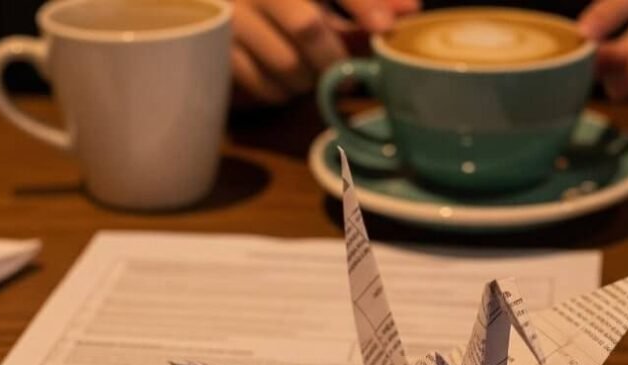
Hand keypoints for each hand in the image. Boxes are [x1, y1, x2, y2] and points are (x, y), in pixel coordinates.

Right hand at [231, 0, 418, 106]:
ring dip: (308, 79)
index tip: (387, 27)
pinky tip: (284, 77)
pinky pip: (262, 86)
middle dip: (332, 56)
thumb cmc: (284, 0)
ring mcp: (231, 17)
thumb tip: (411, 11)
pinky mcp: (216, 47)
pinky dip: (283, 92)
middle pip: (307, 28)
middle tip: (339, 66)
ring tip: (307, 68)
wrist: (226, 2)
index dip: (363, 4)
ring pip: (286, 64)